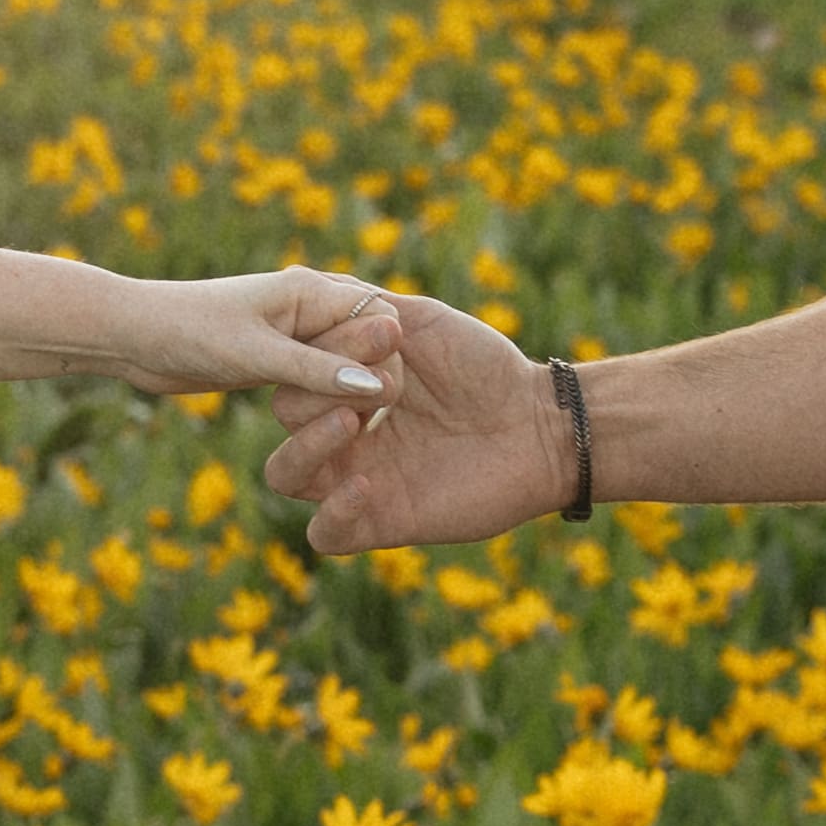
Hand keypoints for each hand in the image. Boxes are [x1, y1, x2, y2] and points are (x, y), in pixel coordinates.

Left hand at [117, 268, 403, 405]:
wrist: (135, 335)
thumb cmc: (190, 332)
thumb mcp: (256, 356)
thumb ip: (316, 371)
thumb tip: (378, 387)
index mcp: (312, 290)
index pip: (381, 316)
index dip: (388, 356)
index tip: (377, 398)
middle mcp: (311, 305)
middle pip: (371, 340)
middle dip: (370, 378)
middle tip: (357, 420)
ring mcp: (297, 332)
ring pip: (347, 363)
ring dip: (347, 393)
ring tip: (342, 426)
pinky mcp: (281, 357)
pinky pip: (321, 377)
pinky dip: (326, 398)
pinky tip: (326, 426)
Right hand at [265, 294, 573, 553]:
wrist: (540, 423)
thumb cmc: (485, 368)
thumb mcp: (422, 321)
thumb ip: (366, 306)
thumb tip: (317, 291)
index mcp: (346, 384)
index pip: (297, 367)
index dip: (326, 349)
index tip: (385, 335)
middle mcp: (344, 432)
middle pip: (286, 414)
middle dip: (321, 389)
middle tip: (382, 383)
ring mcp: (358, 478)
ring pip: (284, 475)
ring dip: (305, 445)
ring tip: (349, 424)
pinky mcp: (382, 523)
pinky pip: (324, 534)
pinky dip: (333, 512)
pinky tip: (366, 485)